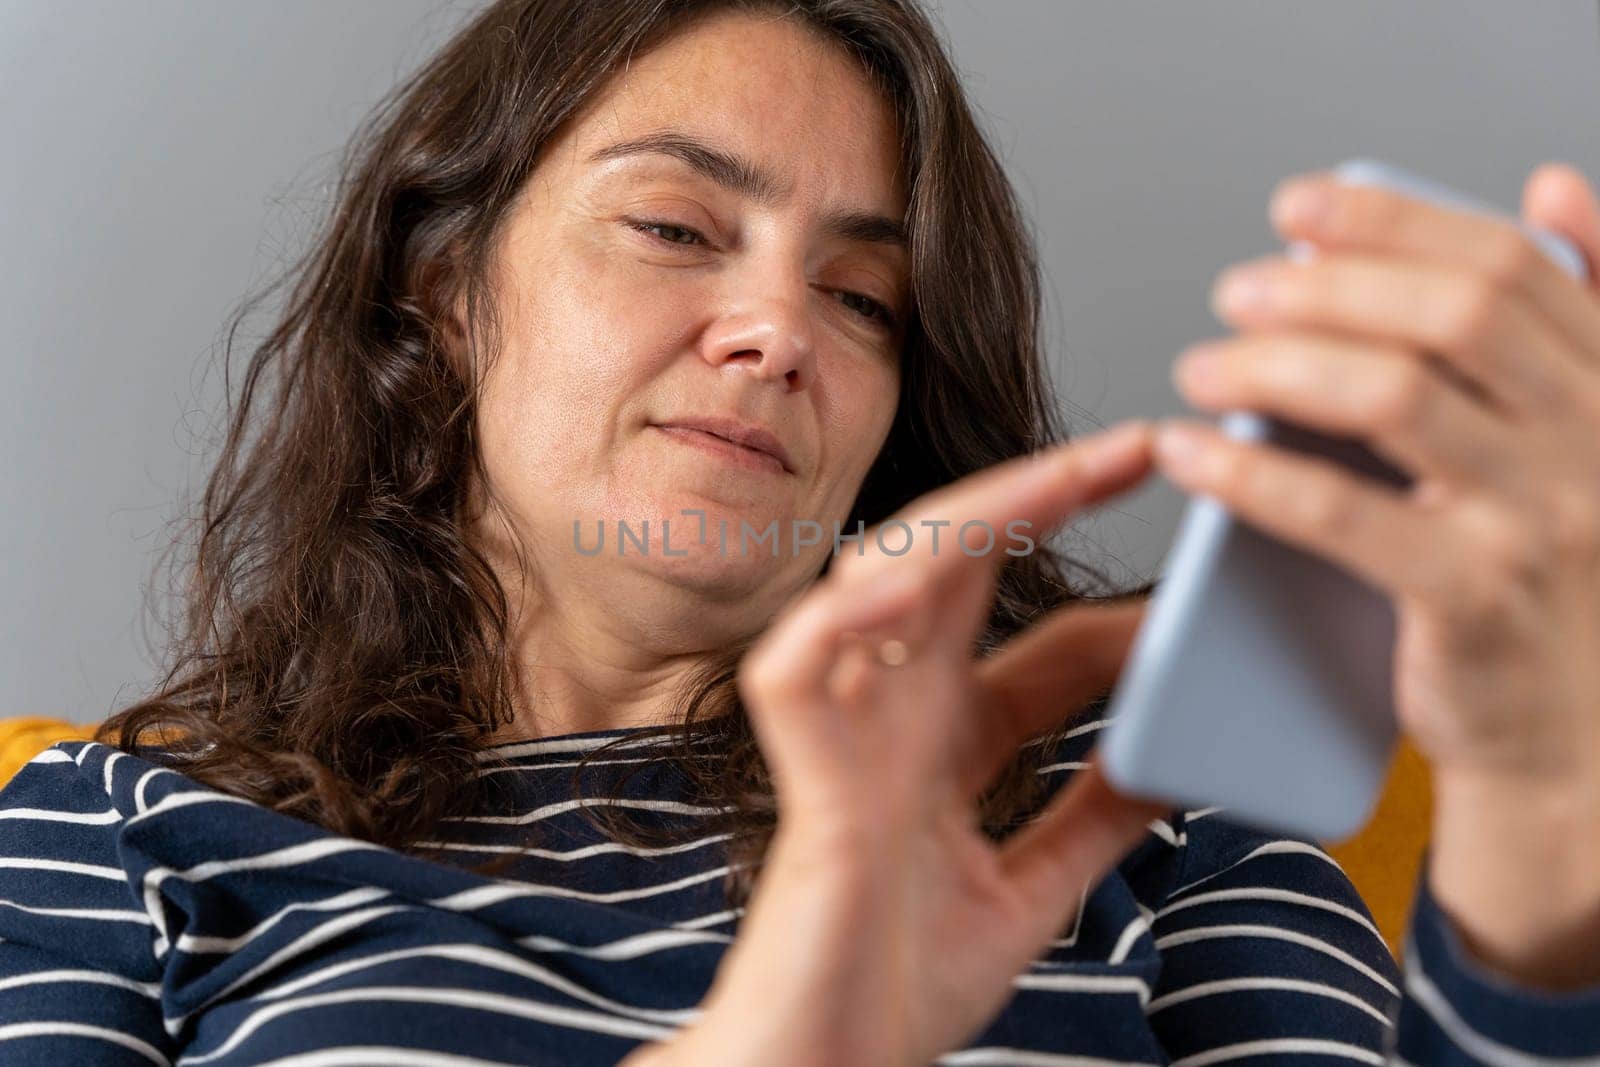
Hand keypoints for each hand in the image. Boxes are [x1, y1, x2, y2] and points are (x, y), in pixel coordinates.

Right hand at [636, 422, 1170, 1066]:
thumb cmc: (893, 986)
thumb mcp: (1032, 891)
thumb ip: (1093, 818)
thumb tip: (1177, 755)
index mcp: (942, 739)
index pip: (1034, 634)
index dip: (1114, 598)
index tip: (1198, 576)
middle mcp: (889, 715)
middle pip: (958, 571)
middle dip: (1041, 499)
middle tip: (1139, 449)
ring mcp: (840, 733)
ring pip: (883, 582)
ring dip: (969, 523)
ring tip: (1062, 477)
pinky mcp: (801, 774)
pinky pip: (805, 664)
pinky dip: (856, 612)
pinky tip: (926, 577)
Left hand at [1154, 161, 1599, 987]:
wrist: (1586, 739)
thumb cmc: (1564, 581)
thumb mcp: (1591, 437)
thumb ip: (1576, 318)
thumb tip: (1546, 188)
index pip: (1507, 264)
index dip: (1392, 220)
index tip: (1298, 207)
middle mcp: (1595, 443)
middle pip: (1451, 314)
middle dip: (1324, 285)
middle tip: (1234, 291)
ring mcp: (1541, 522)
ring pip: (1392, 397)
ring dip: (1274, 365)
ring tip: (1201, 368)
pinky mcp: (1472, 599)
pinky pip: (1340, 513)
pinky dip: (1248, 473)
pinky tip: (1188, 452)